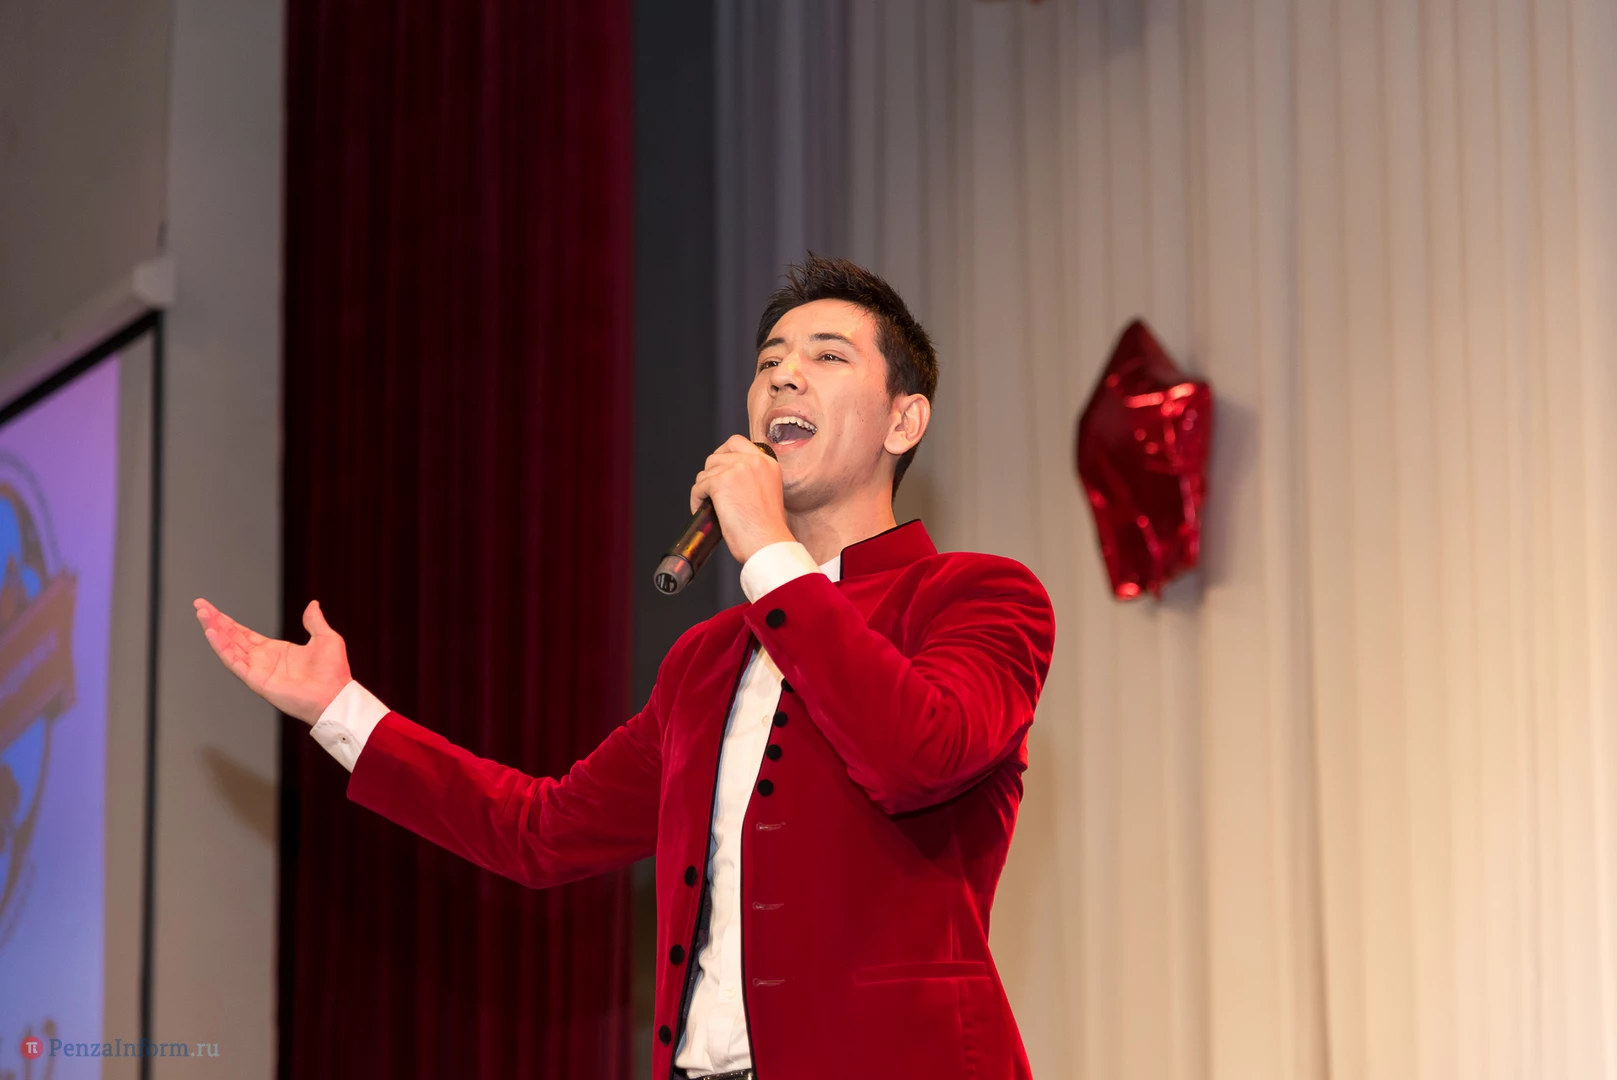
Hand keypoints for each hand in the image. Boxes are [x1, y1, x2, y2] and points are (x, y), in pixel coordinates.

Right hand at [193, 597, 352, 724]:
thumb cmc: (333, 673)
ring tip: (202, 615)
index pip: (244, 633)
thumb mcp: (325, 638)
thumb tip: (313, 604)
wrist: (335, 695)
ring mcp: (257, 670)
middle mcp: (262, 660)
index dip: (228, 621)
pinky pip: (234, 662)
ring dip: (214, 631)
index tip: (212, 609)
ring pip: (229, 647)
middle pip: (232, 637)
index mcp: (275, 651)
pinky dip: (222, 648)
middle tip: (199, 605)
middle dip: (215, 621)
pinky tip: (212, 634)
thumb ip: (314, 621)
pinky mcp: (256, 680)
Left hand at [690, 435, 794, 563]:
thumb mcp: (767, 493)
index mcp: (768, 463)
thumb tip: (727, 477)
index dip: (722, 453)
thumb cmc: (768, 529)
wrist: (768, 543)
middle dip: (710, 473)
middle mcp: (754, 461)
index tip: (718, 468)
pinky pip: (698, 487)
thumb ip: (752, 479)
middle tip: (710, 491)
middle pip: (716, 456)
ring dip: (703, 489)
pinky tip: (703, 511)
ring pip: (705, 472)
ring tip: (709, 506)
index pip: (737, 443)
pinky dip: (696, 500)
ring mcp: (737, 469)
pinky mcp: (721, 482)